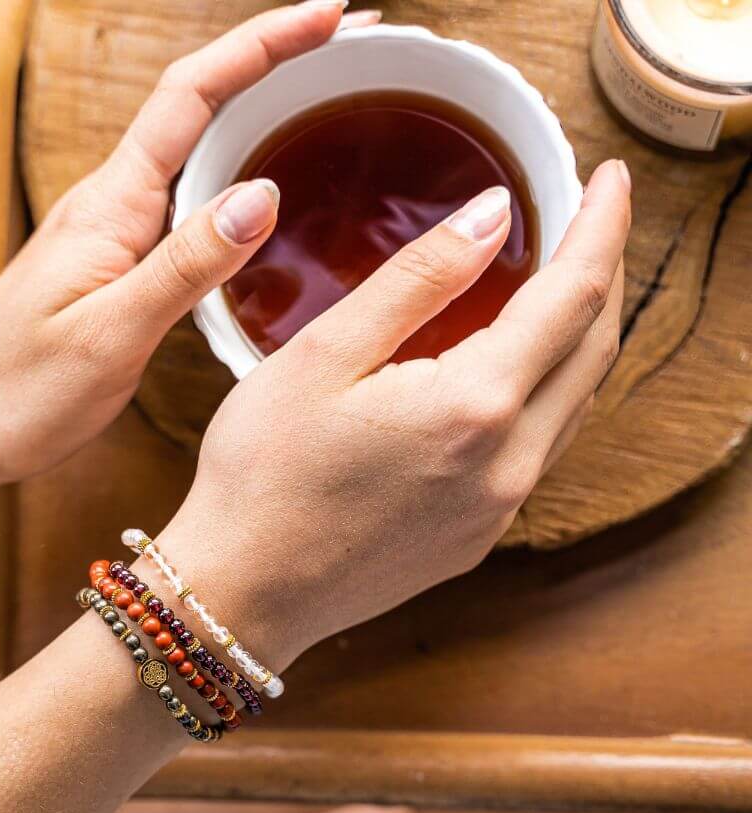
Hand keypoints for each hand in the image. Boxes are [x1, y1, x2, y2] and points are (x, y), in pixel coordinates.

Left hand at [0, 2, 379, 487]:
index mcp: (108, 208)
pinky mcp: (108, 272)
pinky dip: (229, 184)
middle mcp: (108, 207)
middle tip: (351, 53)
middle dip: (274, 66)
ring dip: (257, 120)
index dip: (262, 44)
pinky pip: (180, 209)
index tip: (330, 15)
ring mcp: (107, 237)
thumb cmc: (11, 394)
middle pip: (197, 108)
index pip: (191, 95)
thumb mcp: (108, 336)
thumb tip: (261, 196)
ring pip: (192, 156)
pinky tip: (259, 203)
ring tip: (325, 106)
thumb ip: (184, 267)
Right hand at [160, 160, 630, 667]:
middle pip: (593, 351)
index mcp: (473, 408)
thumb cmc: (261, 476)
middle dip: (603, 275)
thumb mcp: (322, 357)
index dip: (603, 226)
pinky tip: (510, 373)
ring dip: (579, 338)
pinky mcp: (476, 539)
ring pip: (575, 405)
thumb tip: (494, 215)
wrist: (241, 594)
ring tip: (556, 286)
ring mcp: (497, 511)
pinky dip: (546, 394)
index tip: (611, 178)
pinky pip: (539, 451)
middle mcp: (506, 465)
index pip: (576, 296)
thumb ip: (417, 281)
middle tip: (589, 221)